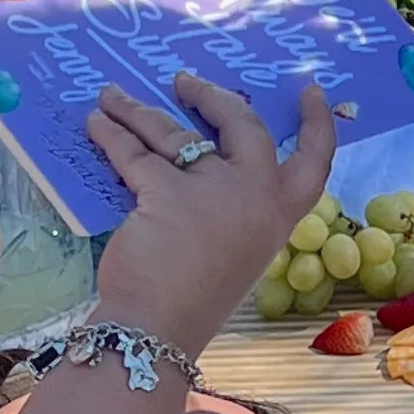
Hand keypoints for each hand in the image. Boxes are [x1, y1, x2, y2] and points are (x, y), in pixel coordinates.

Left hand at [86, 71, 335, 348]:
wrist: (157, 331)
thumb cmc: (193, 301)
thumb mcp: (234, 251)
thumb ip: (231, 209)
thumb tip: (195, 162)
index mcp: (278, 216)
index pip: (314, 163)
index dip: (316, 124)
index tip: (309, 91)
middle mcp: (255, 196)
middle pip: (243, 125)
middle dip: (212, 96)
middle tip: (184, 82)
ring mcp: (213, 191)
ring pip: (173, 132)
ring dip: (138, 109)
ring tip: (112, 97)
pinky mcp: (165, 192)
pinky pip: (134, 152)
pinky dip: (111, 134)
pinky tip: (97, 124)